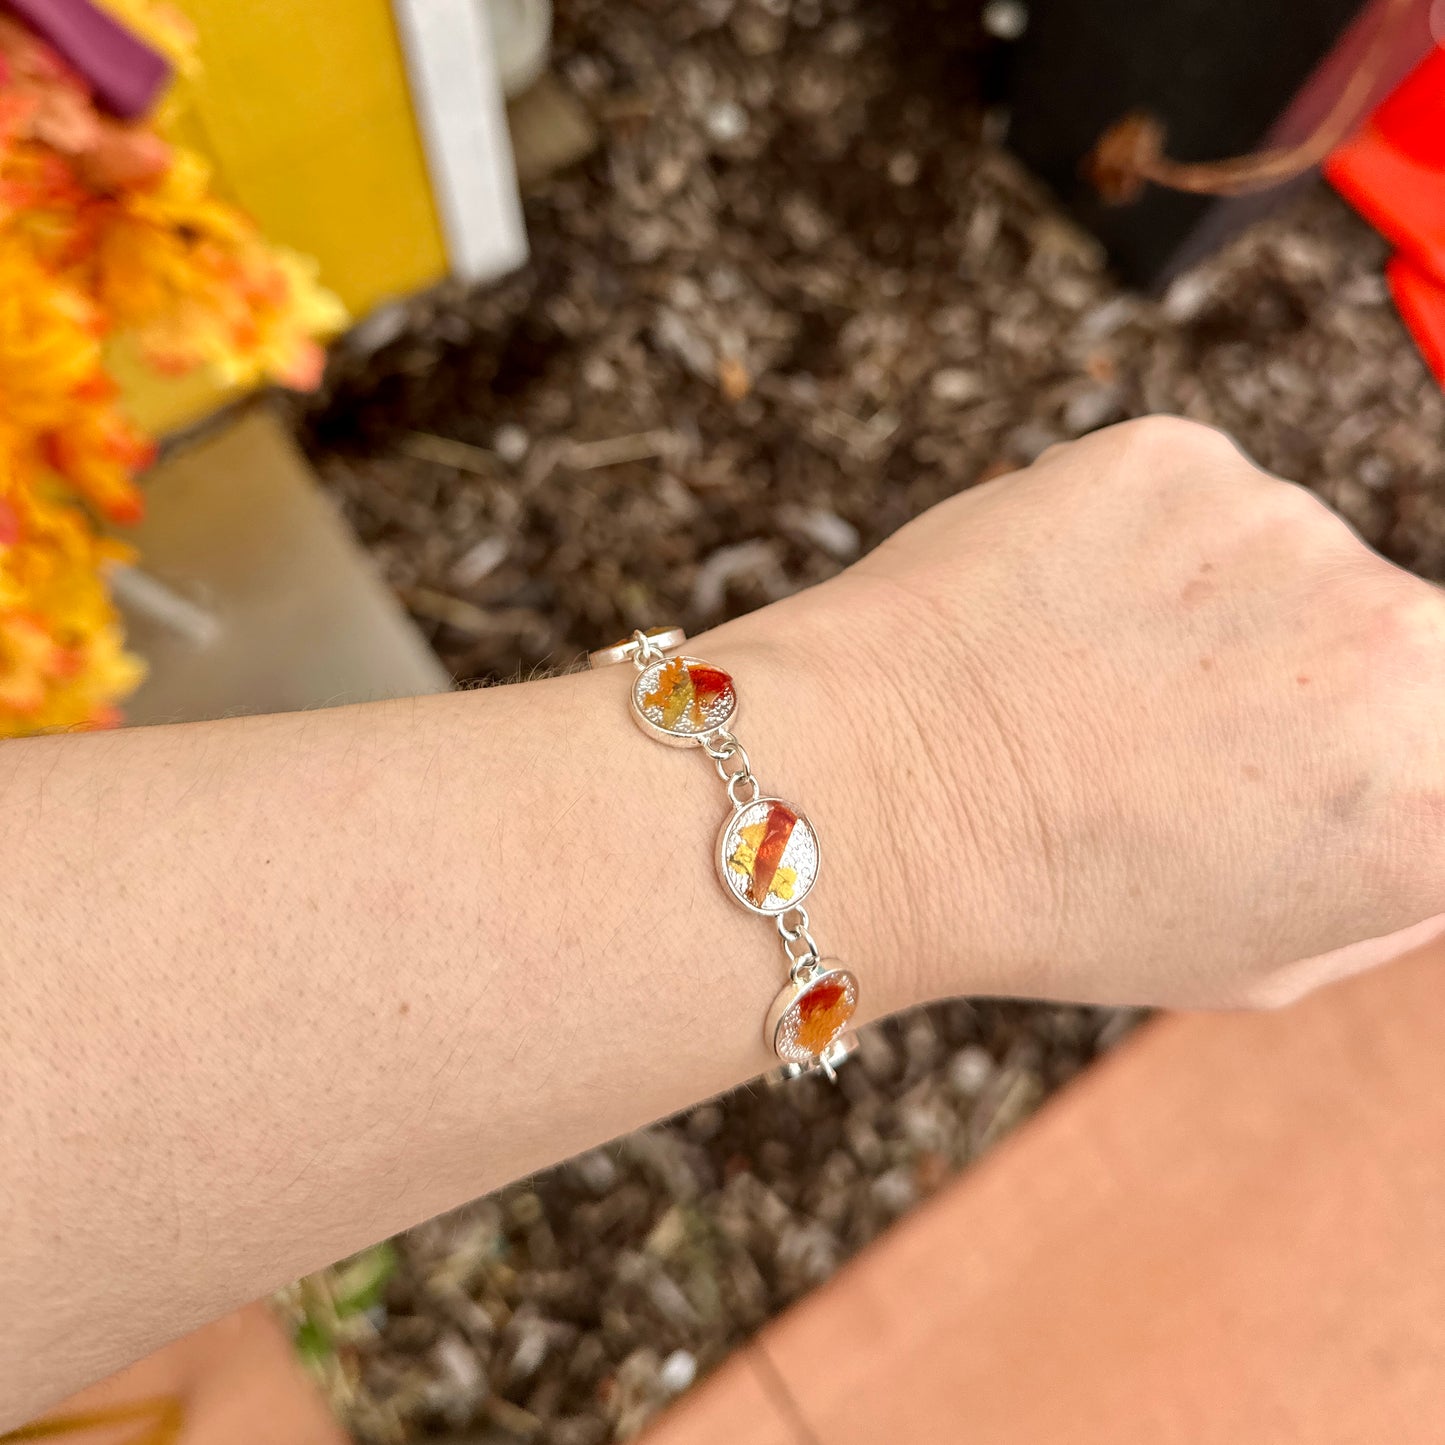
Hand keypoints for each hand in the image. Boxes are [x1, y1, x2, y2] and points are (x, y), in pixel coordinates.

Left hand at [731, 417, 1444, 1010]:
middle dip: (1316, 677)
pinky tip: (1054, 616)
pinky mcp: (1176, 459)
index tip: (1293, 763)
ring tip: (1087, 681)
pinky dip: (1139, 548)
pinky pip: (1193, 502)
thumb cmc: (1049, 900)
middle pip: (1402, 637)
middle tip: (1183, 731)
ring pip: (1288, 559)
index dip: (1375, 753)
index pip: (1441, 740)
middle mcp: (1397, 645)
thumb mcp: (1267, 951)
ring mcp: (1285, 530)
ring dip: (1219, 608)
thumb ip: (1398, 866)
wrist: (872, 797)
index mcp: (1437, 793)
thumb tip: (1424, 788)